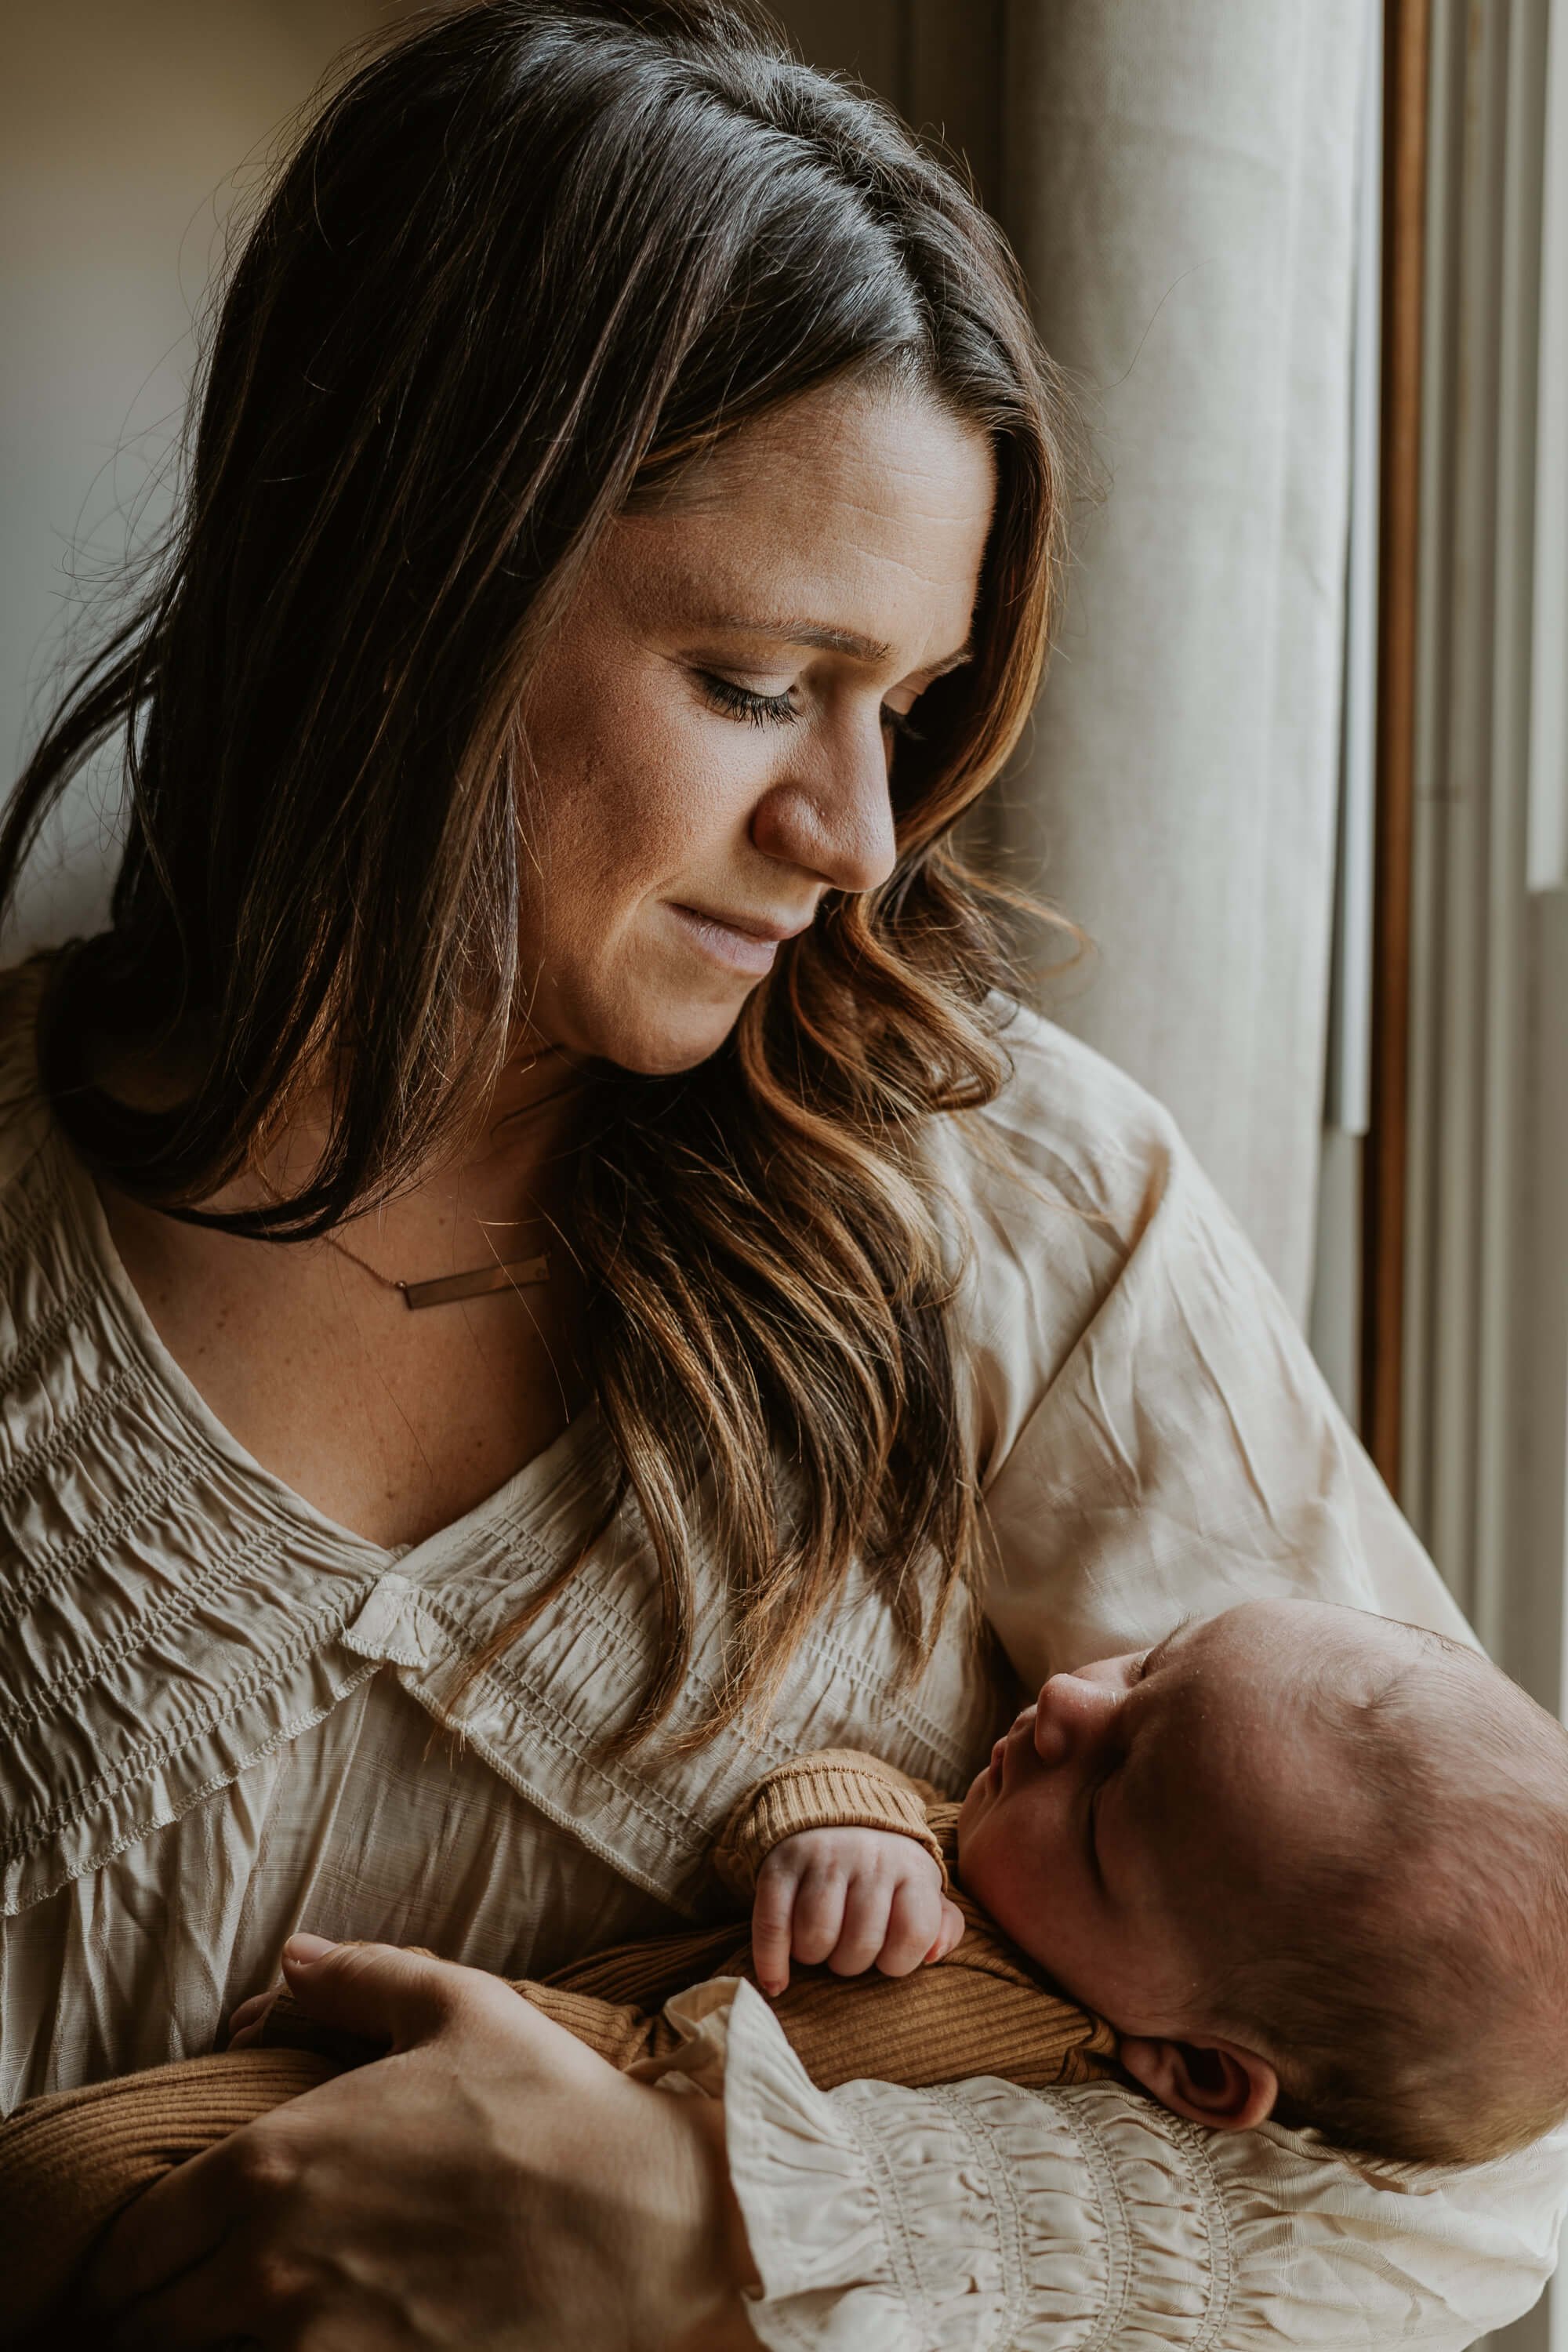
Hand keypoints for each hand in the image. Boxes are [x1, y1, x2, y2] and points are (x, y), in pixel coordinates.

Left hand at [84, 1934, 757, 2350]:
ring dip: (210, 2343)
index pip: (136, 2239)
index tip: (155, 2250)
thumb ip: (359, 1976)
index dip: (133, 2249)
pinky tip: (311, 2342)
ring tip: (236, 2325)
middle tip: (182, 2295)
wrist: (642, 2220)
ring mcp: (316, 2338)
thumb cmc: (549, 2104)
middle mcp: (271, 2261)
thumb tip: (292, 1957)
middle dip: (152, 2309)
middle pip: (148, 2321)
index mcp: (272, 2161)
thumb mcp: (457, 2005)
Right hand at [751, 1828, 963, 1994]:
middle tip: (847, 1949)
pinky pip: (772, 1925)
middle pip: (859, 1946)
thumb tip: (933, 1956)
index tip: (887, 1956)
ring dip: (815, 1957)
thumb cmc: (885, 1870)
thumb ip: (943, 1924)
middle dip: (851, 1963)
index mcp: (911, 1867)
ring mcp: (823, 1858)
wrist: (834, 1811)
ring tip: (819, 1946)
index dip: (898, 1961)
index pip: (914, 1935)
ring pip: (816, 1938)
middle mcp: (869, 1858)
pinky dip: (771, 1961)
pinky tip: (778, 1981)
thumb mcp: (923, 1889)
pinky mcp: (781, 1864)